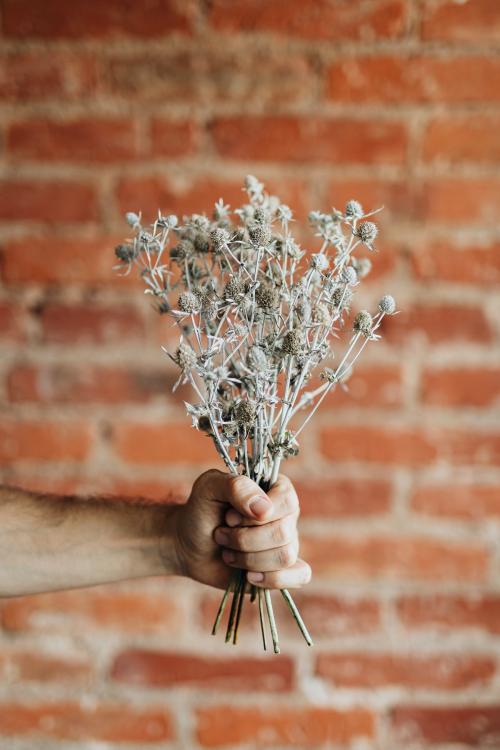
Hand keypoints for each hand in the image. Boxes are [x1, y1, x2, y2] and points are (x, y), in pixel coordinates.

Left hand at [172, 469, 310, 589]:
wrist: (189, 544)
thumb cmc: (201, 510)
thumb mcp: (209, 487)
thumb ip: (236, 487)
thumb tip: (265, 509)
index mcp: (275, 489)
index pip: (286, 500)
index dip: (255, 515)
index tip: (229, 517)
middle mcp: (286, 515)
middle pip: (283, 532)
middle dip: (244, 539)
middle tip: (221, 534)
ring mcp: (287, 542)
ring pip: (285, 557)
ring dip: (247, 558)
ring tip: (228, 553)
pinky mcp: (283, 568)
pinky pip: (300, 575)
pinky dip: (272, 579)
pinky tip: (249, 576)